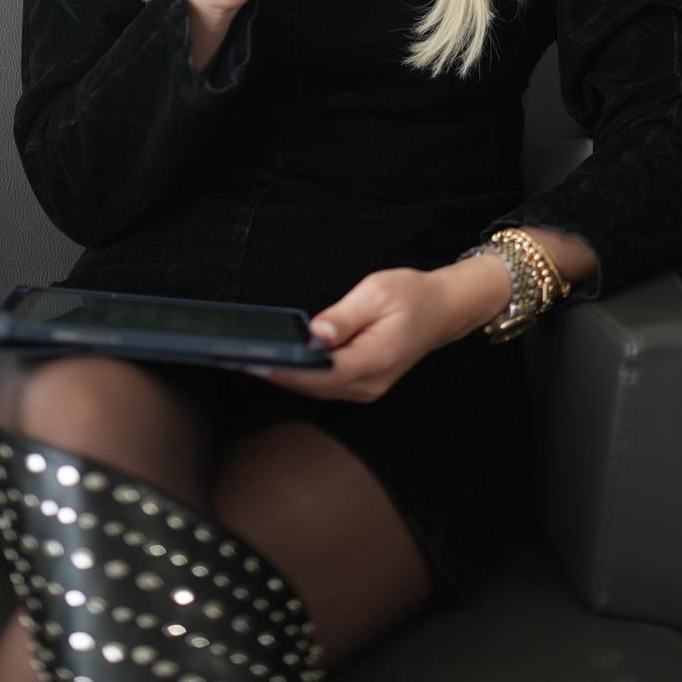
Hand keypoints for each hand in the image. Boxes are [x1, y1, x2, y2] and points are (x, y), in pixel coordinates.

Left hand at [242, 268, 453, 402]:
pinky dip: (303, 376)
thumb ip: (343, 316)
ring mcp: (368, 388)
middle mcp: (371, 382)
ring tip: (250, 360)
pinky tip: (281, 362)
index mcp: (375, 358)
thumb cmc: (412, 294)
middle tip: (238, 358)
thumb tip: (314, 335)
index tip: (255, 360)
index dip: (286, 368)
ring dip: (286, 377)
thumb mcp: (376, 292)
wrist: (444, 309)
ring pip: (318, 389)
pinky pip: (327, 386)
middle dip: (277, 373)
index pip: (321, 371)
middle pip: (314, 385)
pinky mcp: (364, 384)